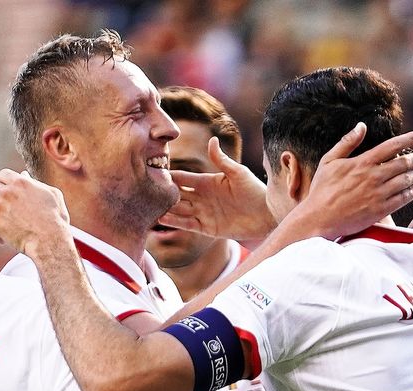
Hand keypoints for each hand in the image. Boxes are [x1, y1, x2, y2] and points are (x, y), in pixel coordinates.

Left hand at [0, 169, 71, 256]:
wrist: (50, 240)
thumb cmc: (55, 219)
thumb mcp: (52, 194)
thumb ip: (36, 183)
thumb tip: (25, 175)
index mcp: (21, 182)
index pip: (2, 174)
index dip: (5, 183)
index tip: (9, 192)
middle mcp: (8, 192)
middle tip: (7, 208)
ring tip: (7, 223)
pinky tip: (4, 236)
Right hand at [157, 136, 274, 240]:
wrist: (267, 214)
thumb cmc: (256, 190)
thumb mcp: (238, 173)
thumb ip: (221, 160)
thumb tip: (212, 140)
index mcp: (207, 182)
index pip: (183, 178)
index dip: (169, 176)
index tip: (153, 171)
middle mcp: (202, 197)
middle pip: (177, 195)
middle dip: (163, 193)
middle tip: (144, 190)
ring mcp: (204, 213)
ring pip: (179, 210)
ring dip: (165, 209)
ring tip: (149, 207)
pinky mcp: (207, 228)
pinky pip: (187, 224)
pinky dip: (175, 222)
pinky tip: (162, 219)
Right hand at [280, 124, 412, 241]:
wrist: (319, 219)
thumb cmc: (321, 190)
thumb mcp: (329, 161)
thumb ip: (347, 142)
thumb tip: (361, 126)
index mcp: (362, 163)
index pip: (392, 146)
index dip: (410, 139)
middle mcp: (373, 177)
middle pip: (404, 163)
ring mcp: (378, 194)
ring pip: (406, 180)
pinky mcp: (380, 210)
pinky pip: (403, 199)